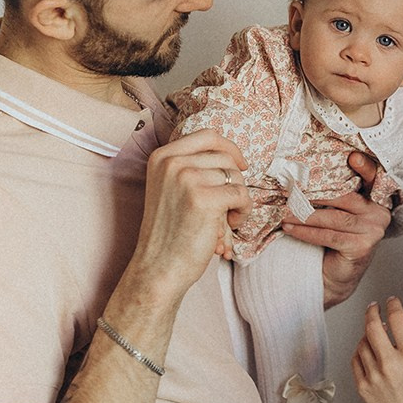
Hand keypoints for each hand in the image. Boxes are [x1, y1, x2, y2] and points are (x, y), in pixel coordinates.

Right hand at [131, 129, 251, 300]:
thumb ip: (191, 166)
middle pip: (225, 157)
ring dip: (239, 199)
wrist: (158, 267)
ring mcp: (186, 178)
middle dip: (234, 182)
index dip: (231, 148)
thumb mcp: (171, 188)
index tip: (242, 164)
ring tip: (227, 220)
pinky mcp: (203, 198)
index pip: (208, 136)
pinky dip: (244, 211)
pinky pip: (241, 195)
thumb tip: (232, 153)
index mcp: (162, 156)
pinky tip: (230, 226)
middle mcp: (172, 162)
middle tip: (228, 207)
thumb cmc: (170, 232)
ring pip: (235, 176)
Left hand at [283, 149, 391, 306]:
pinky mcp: (362, 247)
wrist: (335, 275)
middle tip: (291, 190)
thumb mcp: (337, 211)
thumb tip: (304, 174)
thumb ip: (334, 194)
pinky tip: (290, 228)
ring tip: (285, 212)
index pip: (372, 178)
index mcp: (377, 199)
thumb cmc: (334, 238)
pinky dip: (306, 232)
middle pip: (346, 197)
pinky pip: (329, 235)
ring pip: (335, 217)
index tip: (352, 157)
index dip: (364, 167)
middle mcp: (380, 213)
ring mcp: (373, 231)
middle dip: (315, 194)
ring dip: (306, 215)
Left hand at [352, 297, 402, 402]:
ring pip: (363, 342)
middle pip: (373, 326)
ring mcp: (374, 376)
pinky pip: (355, 360)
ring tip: (374, 331)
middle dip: (373, 311)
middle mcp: (390, 364)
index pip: (397, 319)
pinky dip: (360, 350)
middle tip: (374, 307)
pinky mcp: (363, 387)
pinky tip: (368, 349)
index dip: (394, 304)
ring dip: (367, 332)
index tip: (393, 301)